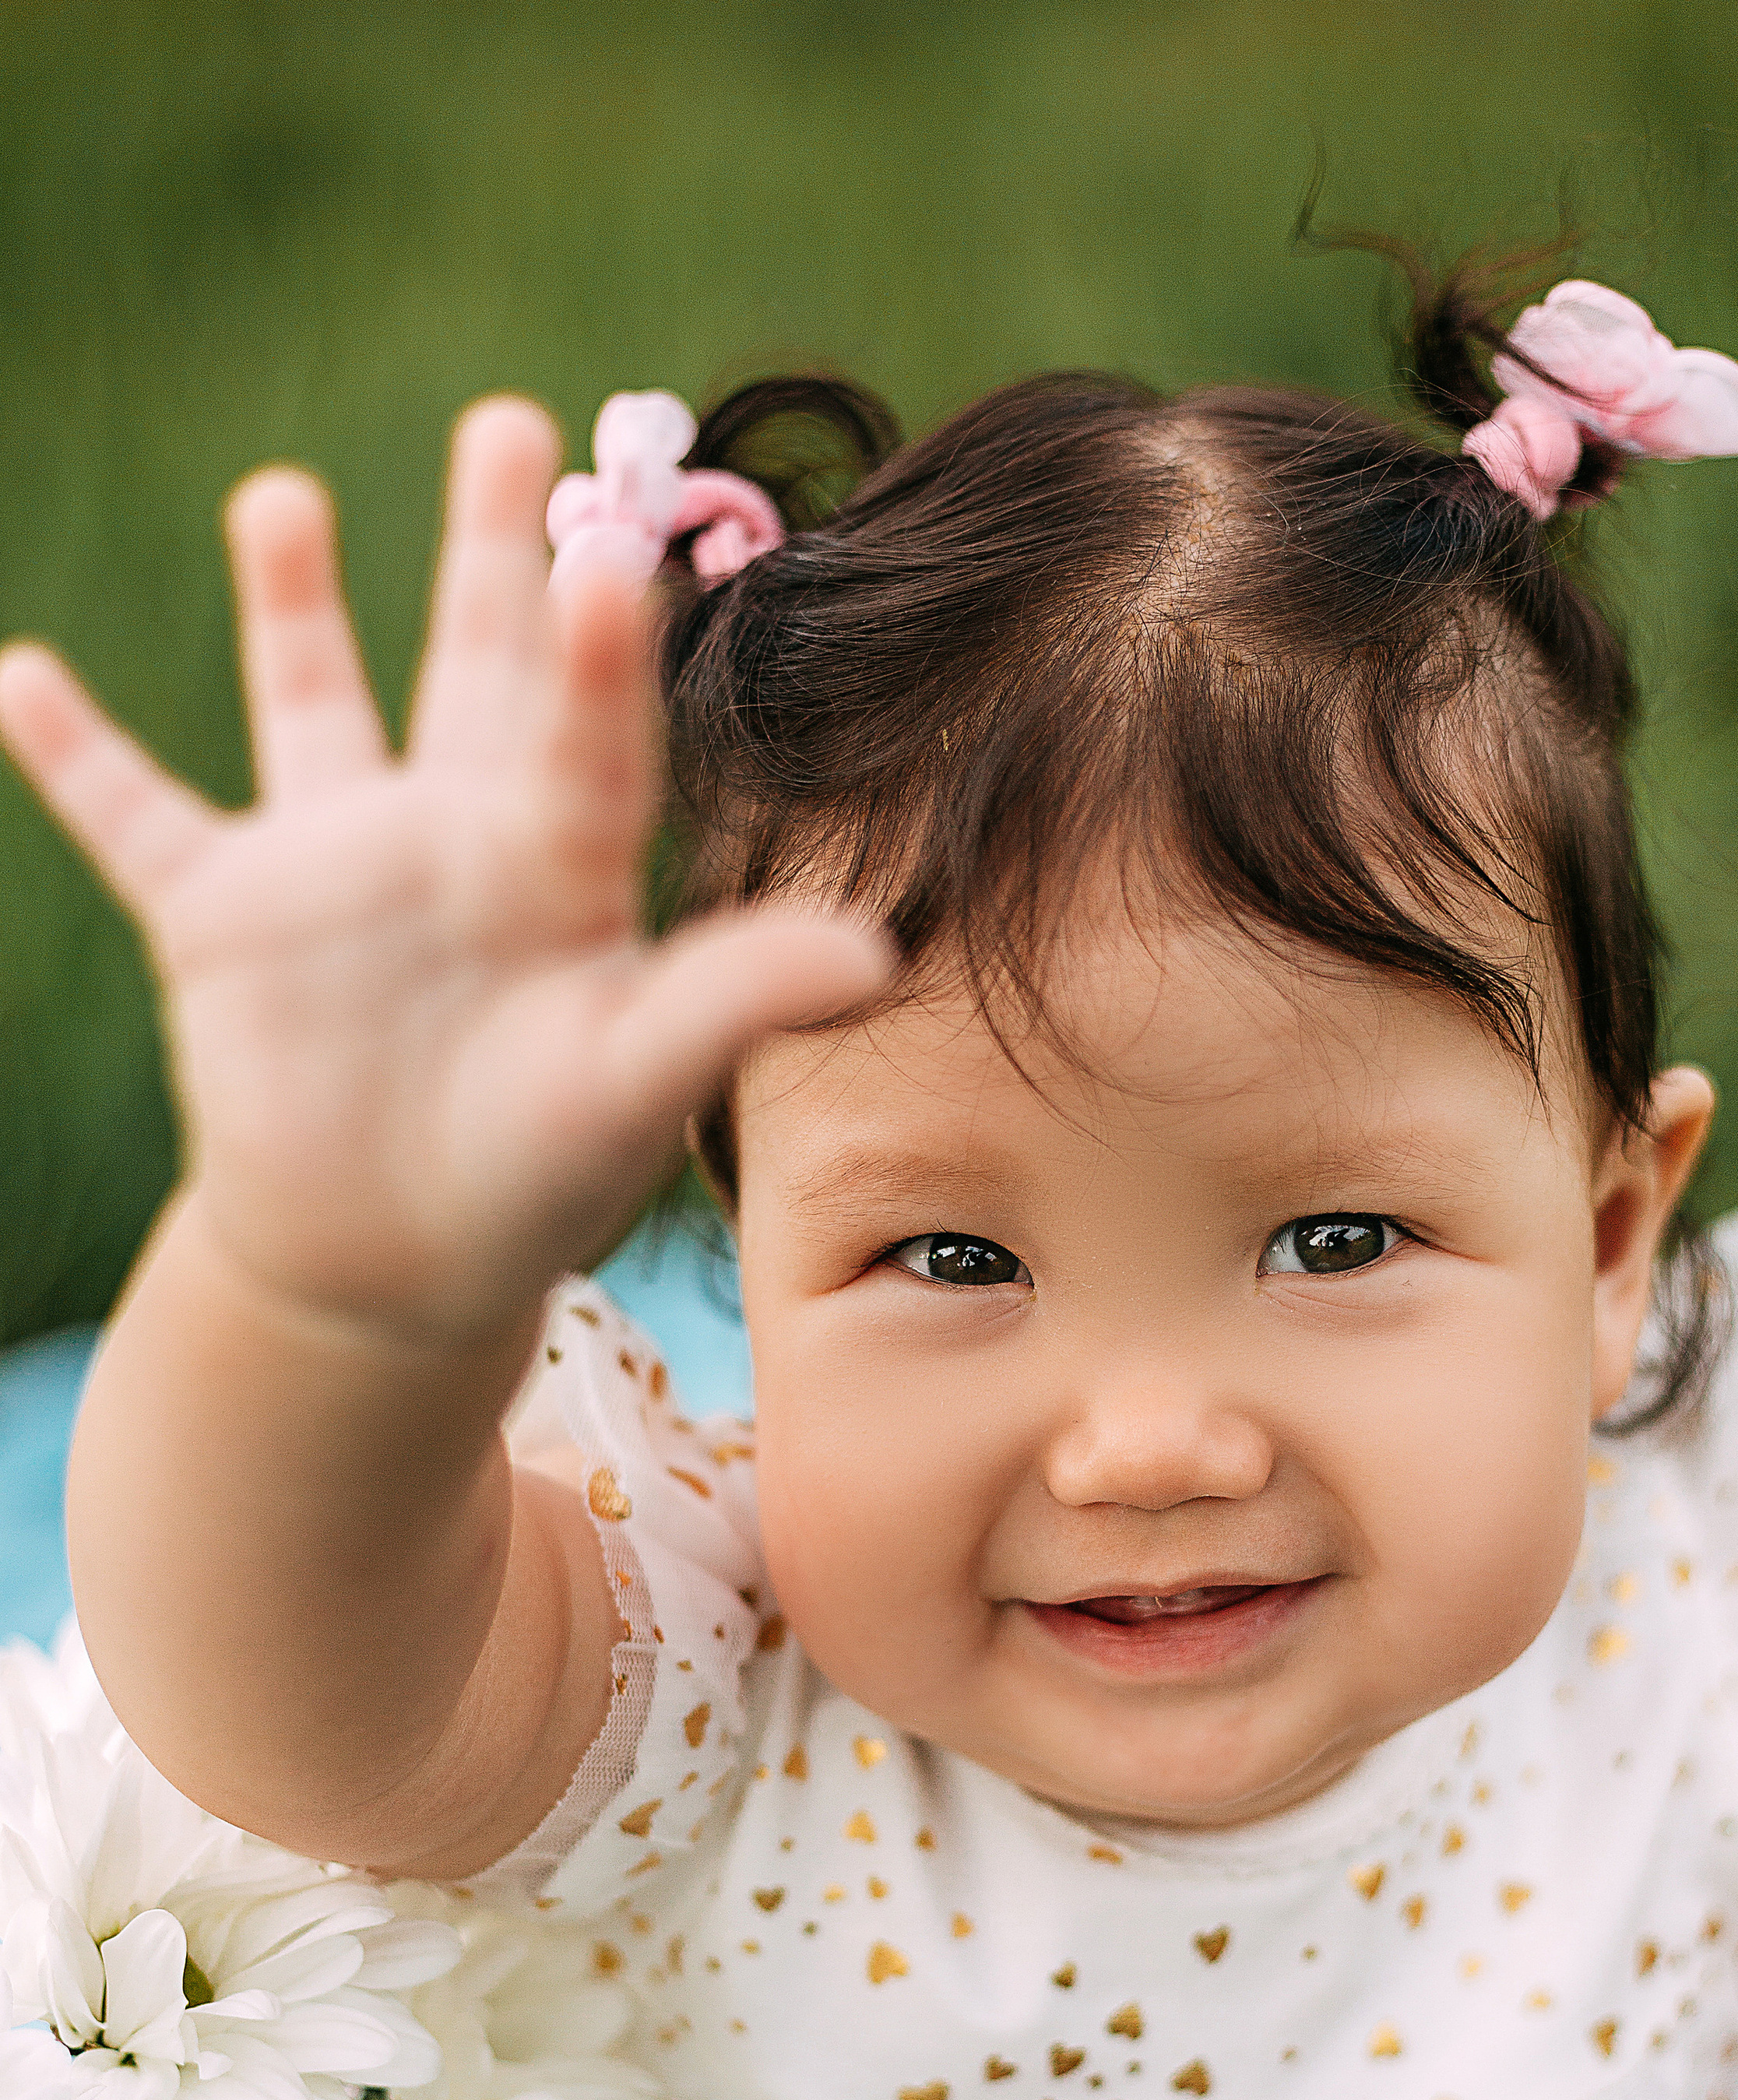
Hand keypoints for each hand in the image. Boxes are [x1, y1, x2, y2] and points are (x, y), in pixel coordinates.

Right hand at [0, 399, 887, 1346]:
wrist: (400, 1261)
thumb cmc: (534, 1175)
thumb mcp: (632, 1086)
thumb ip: (730, 1001)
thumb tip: (871, 955)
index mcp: (562, 865)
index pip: (587, 739)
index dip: (595, 655)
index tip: (609, 557)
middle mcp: (454, 835)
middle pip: (478, 667)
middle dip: (489, 551)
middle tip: (507, 418)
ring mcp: (333, 867)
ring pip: (312, 705)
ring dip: (291, 608)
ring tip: (283, 496)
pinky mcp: (221, 918)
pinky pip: (137, 817)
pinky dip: (76, 755)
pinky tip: (21, 674)